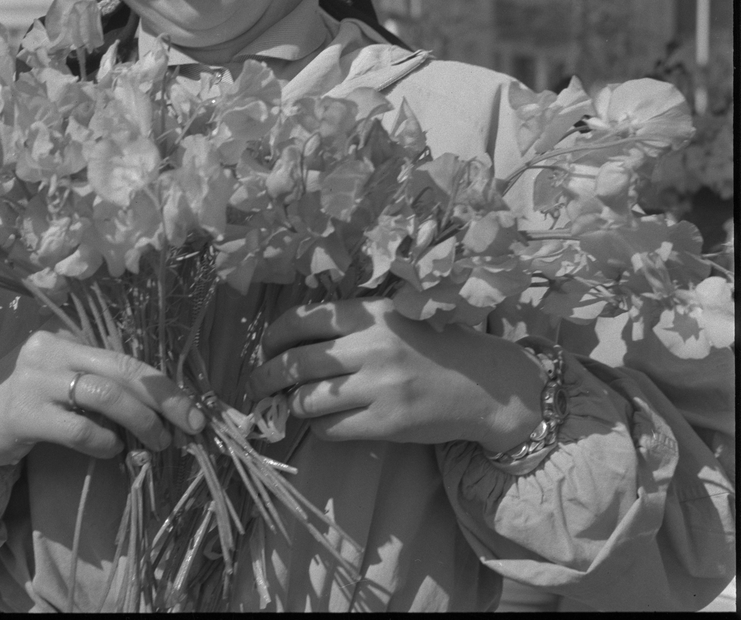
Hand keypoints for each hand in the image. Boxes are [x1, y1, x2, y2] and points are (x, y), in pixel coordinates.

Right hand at [0, 329, 205, 469]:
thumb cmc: (26, 403)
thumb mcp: (63, 383)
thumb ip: (101, 389)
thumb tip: (160, 415)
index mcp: (68, 339)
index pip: (127, 357)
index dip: (165, 385)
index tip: (194, 412)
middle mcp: (53, 350)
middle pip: (122, 369)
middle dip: (163, 399)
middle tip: (190, 427)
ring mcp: (36, 379)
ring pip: (104, 394)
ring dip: (139, 422)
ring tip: (156, 445)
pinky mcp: (23, 413)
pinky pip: (77, 427)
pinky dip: (103, 442)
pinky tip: (111, 451)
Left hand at [247, 298, 544, 450]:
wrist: (486, 384)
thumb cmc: (432, 346)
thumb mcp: (391, 317)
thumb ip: (348, 322)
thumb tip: (290, 339)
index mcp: (368, 314)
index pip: (300, 321)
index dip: (273, 337)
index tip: (266, 349)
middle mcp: (370, 347)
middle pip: (295, 362)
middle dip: (266, 375)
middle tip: (256, 384)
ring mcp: (379, 387)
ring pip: (308, 398)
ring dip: (290, 404)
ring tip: (286, 405)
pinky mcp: (387, 423)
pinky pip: (332, 428)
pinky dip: (318, 426)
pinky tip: (322, 421)